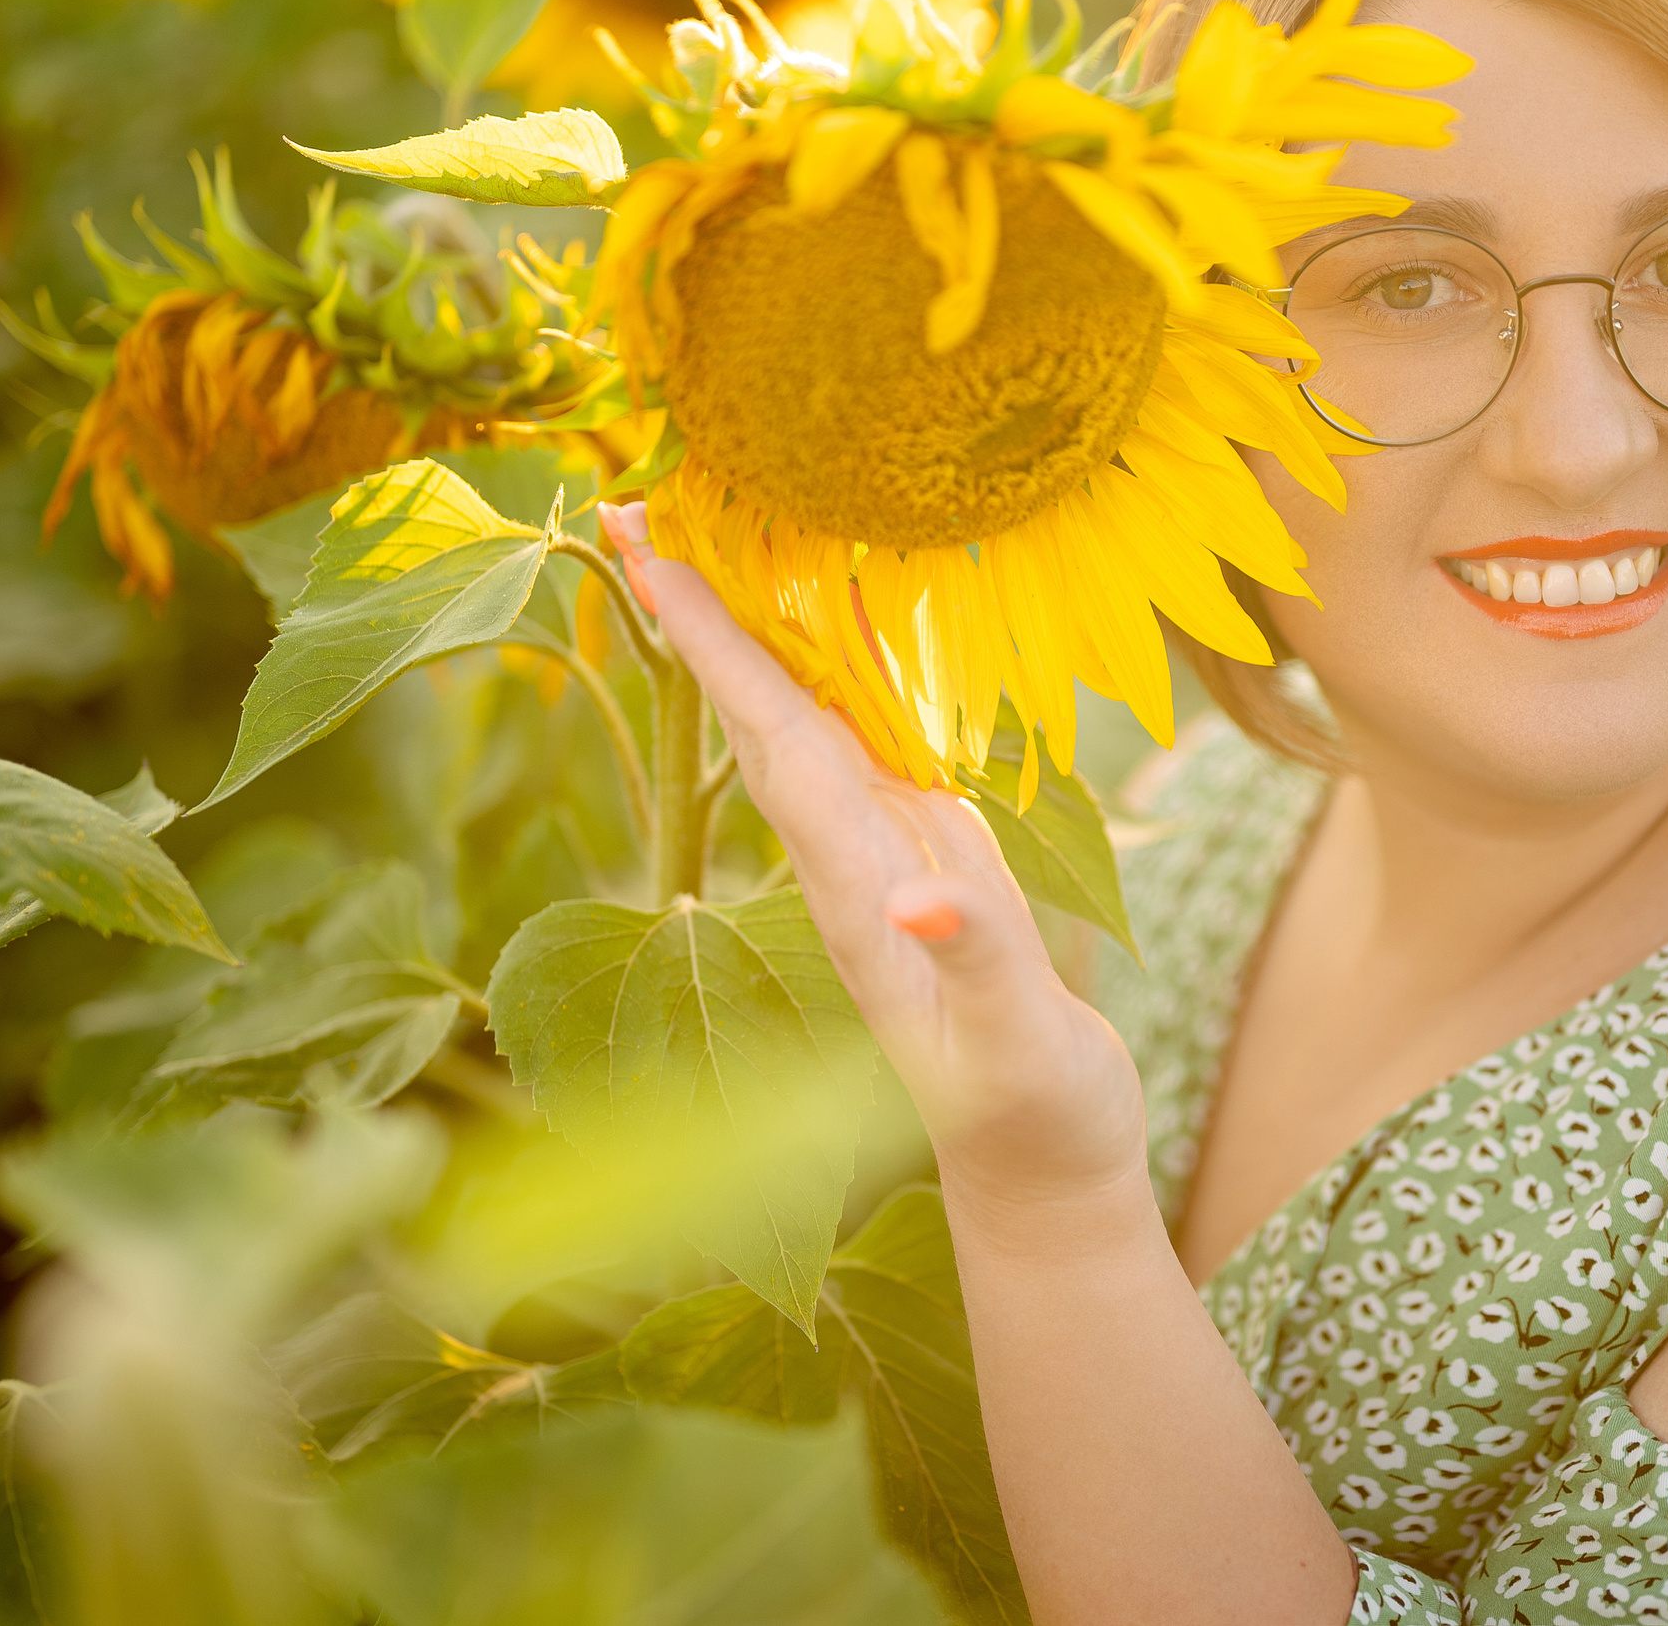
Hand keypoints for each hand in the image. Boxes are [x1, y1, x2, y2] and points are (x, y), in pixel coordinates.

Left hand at [605, 505, 1150, 1219]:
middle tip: (628, 503)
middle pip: (762, 715)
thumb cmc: (1032, 1109)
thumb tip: (920, 904)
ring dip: (748, 631)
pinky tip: (827, 620)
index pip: (774, 744)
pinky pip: (862, 741)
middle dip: (699, 615)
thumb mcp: (1014, 1047)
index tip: (648, 557)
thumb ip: (978, 968)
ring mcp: (881, 856)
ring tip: (699, 534)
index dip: (715, 650)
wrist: (1040, 1164)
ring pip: (803, 720)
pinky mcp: (921, 857)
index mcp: (857, 891)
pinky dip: (832, 668)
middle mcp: (848, 861)